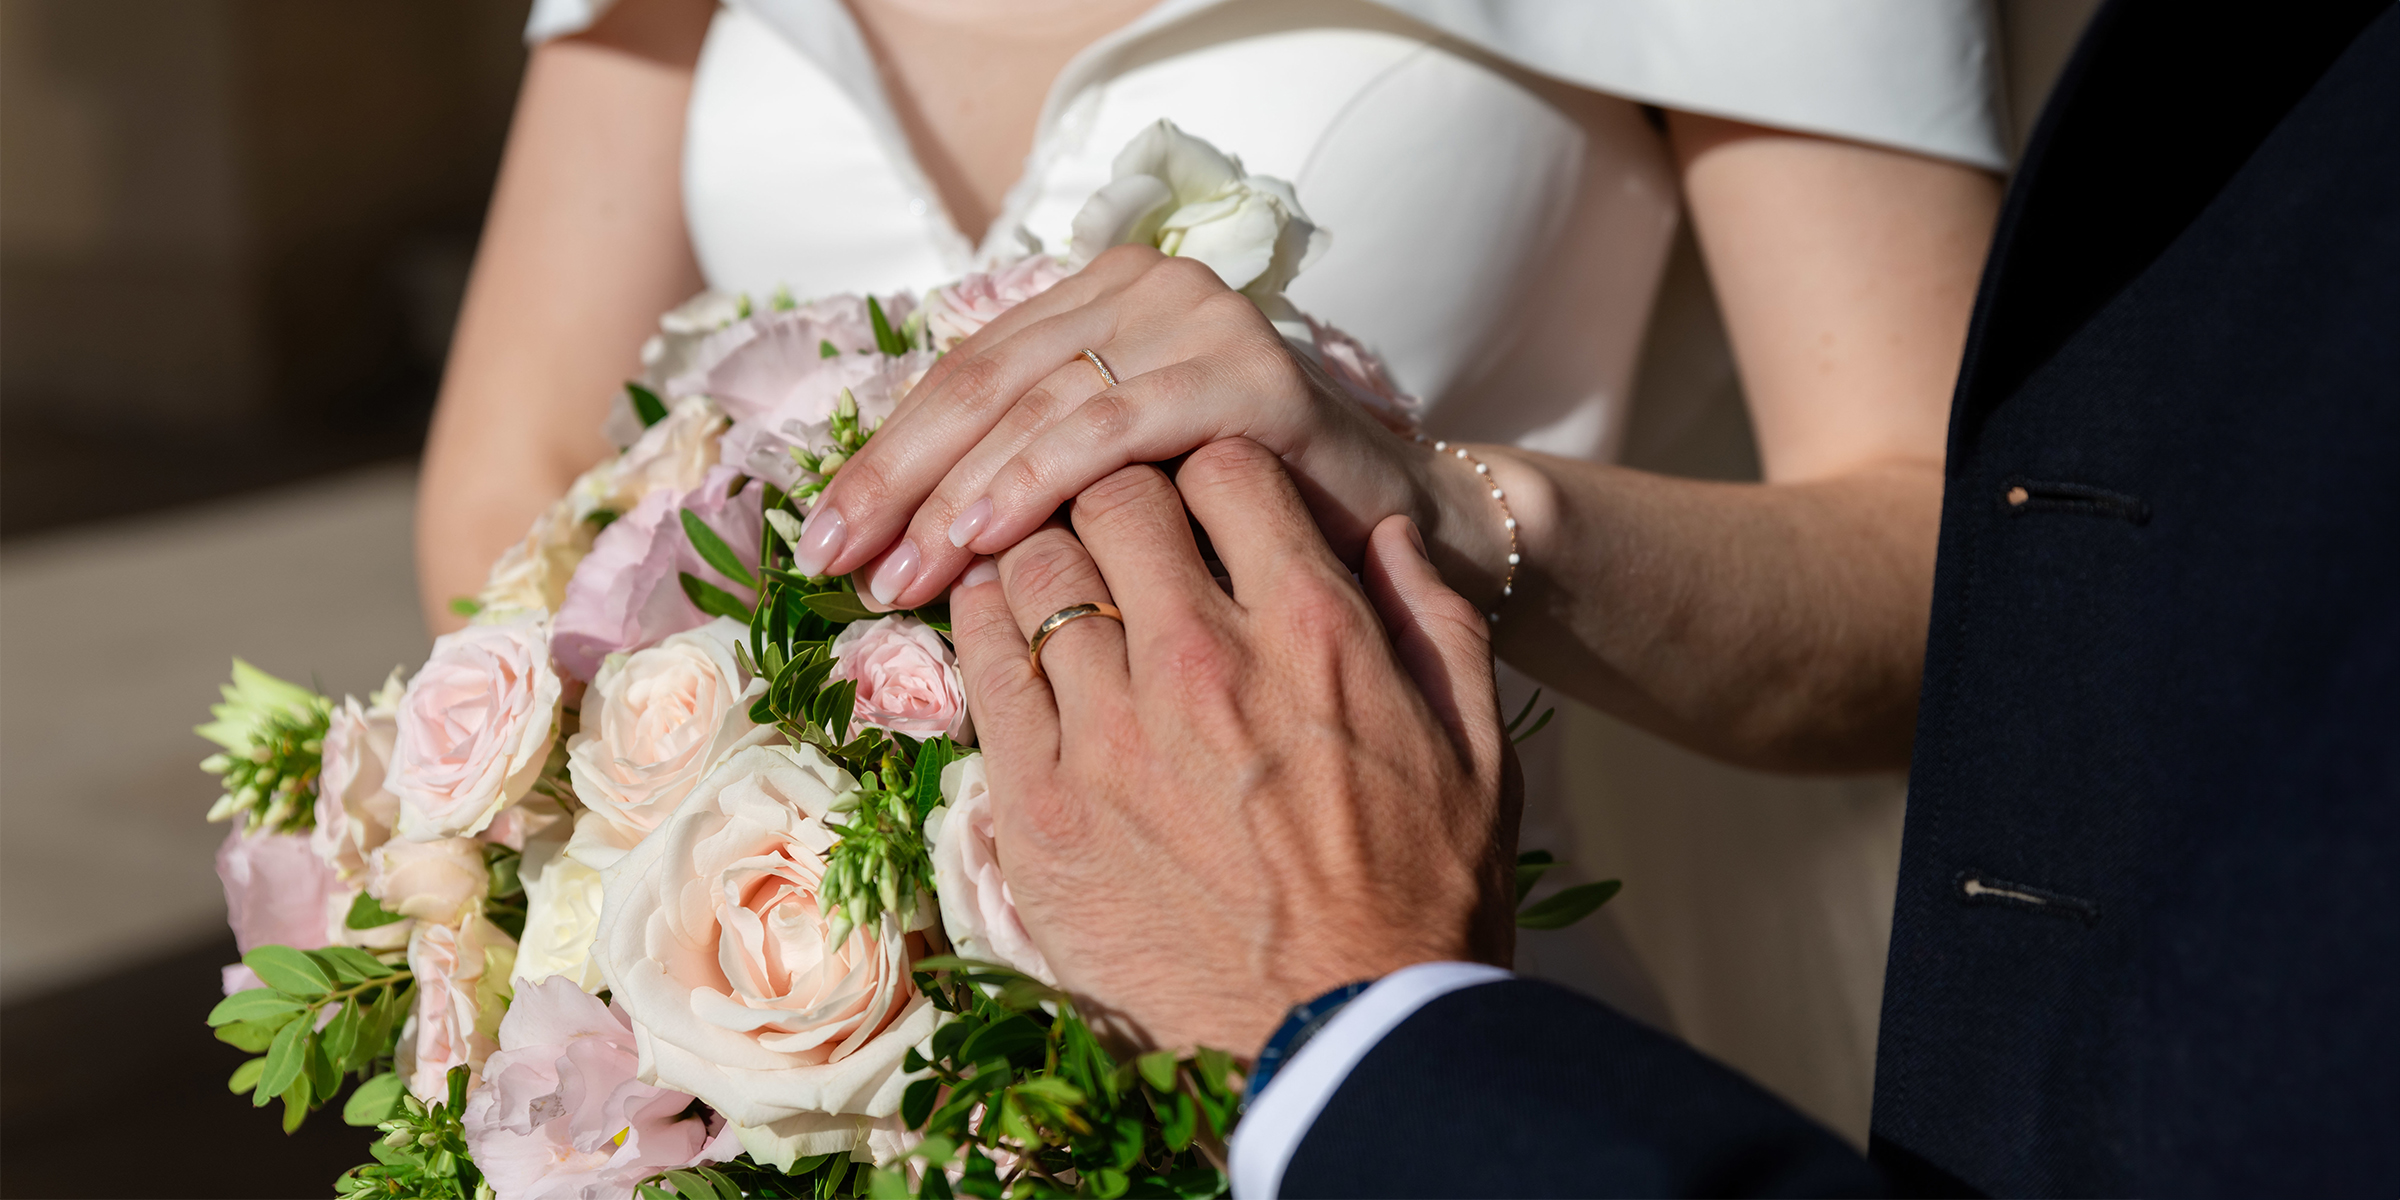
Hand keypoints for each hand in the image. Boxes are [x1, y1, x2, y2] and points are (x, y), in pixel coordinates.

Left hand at [789, 246, 1457, 611]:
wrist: (1405, 544)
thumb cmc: (1247, 533)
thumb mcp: (1114, 492)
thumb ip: (1023, 480)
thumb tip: (883, 534)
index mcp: (1102, 301)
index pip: (966, 374)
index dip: (887, 454)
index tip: (821, 538)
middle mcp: (1149, 288)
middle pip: (986, 383)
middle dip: (900, 479)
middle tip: (834, 560)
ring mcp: (1202, 323)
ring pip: (1039, 405)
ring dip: (953, 495)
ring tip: (897, 574)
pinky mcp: (1249, 377)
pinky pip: (1115, 428)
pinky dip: (1036, 482)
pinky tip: (980, 540)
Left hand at [948, 438, 1518, 1055]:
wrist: (1342, 1039)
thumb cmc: (1423, 895)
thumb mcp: (1476, 742)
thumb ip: (1431, 616)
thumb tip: (1381, 529)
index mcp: (1314, 627)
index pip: (1224, 463)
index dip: (1210, 470)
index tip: (1204, 503)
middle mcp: (1203, 657)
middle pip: (1114, 491)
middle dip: (1118, 495)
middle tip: (1123, 534)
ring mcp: (1109, 729)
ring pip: (1032, 561)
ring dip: (1042, 552)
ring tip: (1059, 583)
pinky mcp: (1037, 802)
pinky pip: (980, 659)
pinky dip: (984, 623)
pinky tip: (1005, 633)